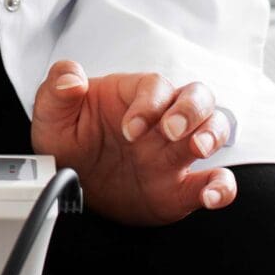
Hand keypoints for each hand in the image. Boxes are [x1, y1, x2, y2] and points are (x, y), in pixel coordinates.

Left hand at [30, 62, 235, 226]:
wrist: (73, 189)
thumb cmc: (68, 144)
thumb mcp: (52, 117)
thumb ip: (57, 90)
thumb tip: (72, 79)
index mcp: (133, 97)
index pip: (155, 86)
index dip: (149, 103)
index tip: (129, 129)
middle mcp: (161, 119)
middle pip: (197, 97)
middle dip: (190, 111)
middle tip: (170, 131)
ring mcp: (174, 151)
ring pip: (214, 128)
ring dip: (212, 136)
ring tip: (198, 150)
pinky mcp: (182, 186)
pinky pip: (214, 181)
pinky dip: (222, 186)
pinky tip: (212, 195)